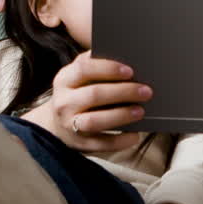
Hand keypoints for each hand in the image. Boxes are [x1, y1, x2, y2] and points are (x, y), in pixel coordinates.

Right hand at [27, 49, 151, 154]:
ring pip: (95, 120)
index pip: (84, 68)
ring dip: (120, 115)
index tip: (130, 71)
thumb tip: (129, 59)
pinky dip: (120, 141)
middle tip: (146, 91)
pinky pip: (101, 144)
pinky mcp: (80, 143)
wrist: (56, 126)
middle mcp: (64, 102)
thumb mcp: (79, 78)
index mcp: (64, 79)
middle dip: (123, 92)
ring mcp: (70, 124)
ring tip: (140, 111)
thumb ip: (96, 67)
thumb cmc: (78, 95)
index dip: (108, 69)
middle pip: (94, 94)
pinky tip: (134, 135)